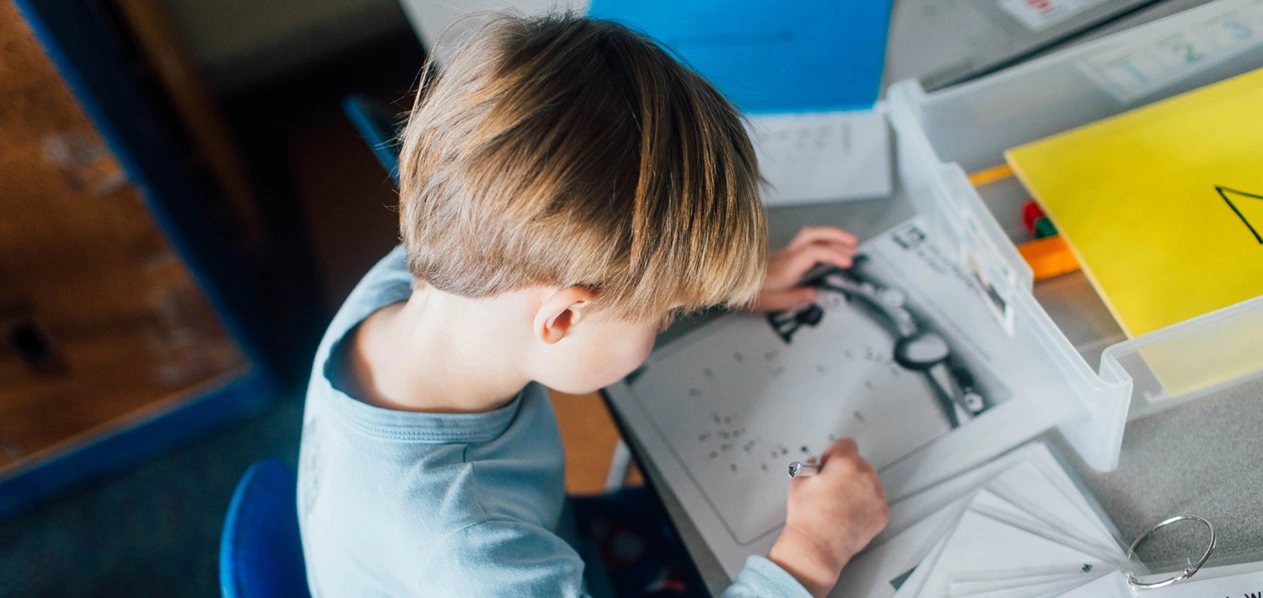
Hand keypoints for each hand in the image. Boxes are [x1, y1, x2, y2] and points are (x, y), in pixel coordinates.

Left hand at [752, 226, 856, 312]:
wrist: (723, 281)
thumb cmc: (743, 291)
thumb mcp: (769, 302)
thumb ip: (793, 298)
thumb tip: (813, 293)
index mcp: (785, 266)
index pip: (814, 251)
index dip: (833, 254)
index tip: (847, 261)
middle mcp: (785, 255)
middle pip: (813, 234)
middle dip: (836, 235)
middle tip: (853, 242)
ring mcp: (781, 253)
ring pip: (808, 236)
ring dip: (829, 237)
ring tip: (846, 246)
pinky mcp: (779, 256)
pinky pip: (803, 244)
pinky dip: (819, 243)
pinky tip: (824, 252)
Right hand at [767, 438, 889, 597]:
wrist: (817, 546)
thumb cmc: (807, 515)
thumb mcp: (799, 480)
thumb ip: (812, 466)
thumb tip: (819, 466)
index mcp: (846, 462)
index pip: (846, 444)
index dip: (833, 454)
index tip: (828, 465)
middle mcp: (866, 475)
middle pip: (858, 463)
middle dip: (846, 472)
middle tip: (830, 488)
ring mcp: (877, 495)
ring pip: (869, 483)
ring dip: (857, 488)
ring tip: (838, 504)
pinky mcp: (882, 513)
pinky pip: (874, 502)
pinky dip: (865, 507)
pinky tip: (848, 515)